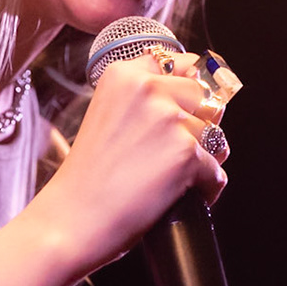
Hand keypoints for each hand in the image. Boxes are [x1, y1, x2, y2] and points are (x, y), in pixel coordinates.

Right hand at [31, 48, 226, 273]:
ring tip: (170, 180)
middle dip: (202, 124)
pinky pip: (216, 173)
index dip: (191, 88)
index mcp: (124, 74)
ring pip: (215, 136)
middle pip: (207, 96)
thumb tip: (203, 96)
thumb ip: (145, 100)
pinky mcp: (186, 154)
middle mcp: (148, 88)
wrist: (70, 222)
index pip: (184, 63)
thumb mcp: (108, 117)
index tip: (190, 106)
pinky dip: (203, 191)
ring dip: (203, 161)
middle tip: (174, 153)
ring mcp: (169, 120)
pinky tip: (175, 199)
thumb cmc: (87, 179)